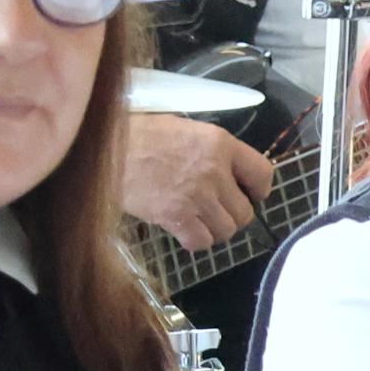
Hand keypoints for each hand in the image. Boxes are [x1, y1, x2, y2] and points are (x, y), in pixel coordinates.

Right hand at [120, 114, 272, 250]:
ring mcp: (197, 196)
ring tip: (199, 221)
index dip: (259, 190)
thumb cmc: (141, 133)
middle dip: (233, 215)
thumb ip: (211, 149)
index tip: (250, 194)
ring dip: (215, 230)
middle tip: (216, 211)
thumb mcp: (185, 128)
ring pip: (226, 230)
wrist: (107, 149)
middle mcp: (215, 171)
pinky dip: (195, 240)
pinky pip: (201, 242)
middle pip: (245, 211)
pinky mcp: (176, 217)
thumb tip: (227, 169)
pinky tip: (184, 229)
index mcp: (221, 143)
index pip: (263, 173)